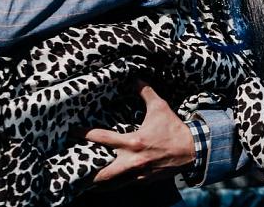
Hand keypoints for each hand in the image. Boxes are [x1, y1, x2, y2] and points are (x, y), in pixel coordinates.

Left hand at [72, 81, 195, 188]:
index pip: (103, 138)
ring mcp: (138, 173)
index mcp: (134, 142)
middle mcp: (133, 160)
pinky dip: (115, 183)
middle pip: (103, 173)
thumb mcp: (160, 107)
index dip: (84, 135)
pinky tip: (108, 181)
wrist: (192, 150)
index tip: (71, 132)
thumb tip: (135, 78)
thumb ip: (146, 92)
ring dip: (99, 183)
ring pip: (112, 184)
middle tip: (73, 173)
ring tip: (85, 182)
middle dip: (87, 175)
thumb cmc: (174, 128)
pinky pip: (125, 184)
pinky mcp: (144, 180)